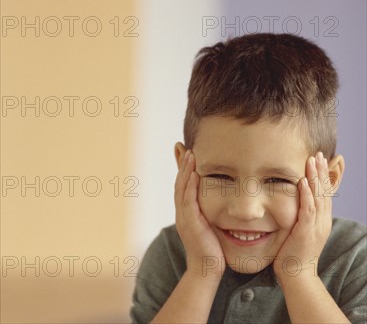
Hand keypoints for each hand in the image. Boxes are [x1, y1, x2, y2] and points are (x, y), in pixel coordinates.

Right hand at [174, 149, 224, 279]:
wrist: (207, 269)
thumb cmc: (212, 249)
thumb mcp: (209, 224)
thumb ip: (209, 211)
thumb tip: (219, 198)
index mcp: (185, 212)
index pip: (182, 185)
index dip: (182, 168)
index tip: (184, 151)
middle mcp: (182, 212)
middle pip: (179, 183)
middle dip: (181, 164)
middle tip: (182, 146)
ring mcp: (184, 218)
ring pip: (181, 189)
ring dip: (185, 170)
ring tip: (189, 154)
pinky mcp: (191, 223)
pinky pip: (188, 201)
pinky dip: (190, 186)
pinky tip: (195, 174)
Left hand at [273, 152, 332, 280]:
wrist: (297, 275)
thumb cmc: (294, 252)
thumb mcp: (301, 229)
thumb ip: (301, 215)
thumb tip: (296, 201)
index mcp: (321, 220)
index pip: (324, 193)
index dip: (322, 176)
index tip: (319, 160)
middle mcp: (322, 221)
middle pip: (324, 191)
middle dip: (321, 171)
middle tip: (318, 154)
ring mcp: (316, 226)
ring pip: (318, 197)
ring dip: (314, 178)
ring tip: (312, 161)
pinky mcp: (306, 232)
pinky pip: (308, 210)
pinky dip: (306, 195)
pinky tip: (302, 182)